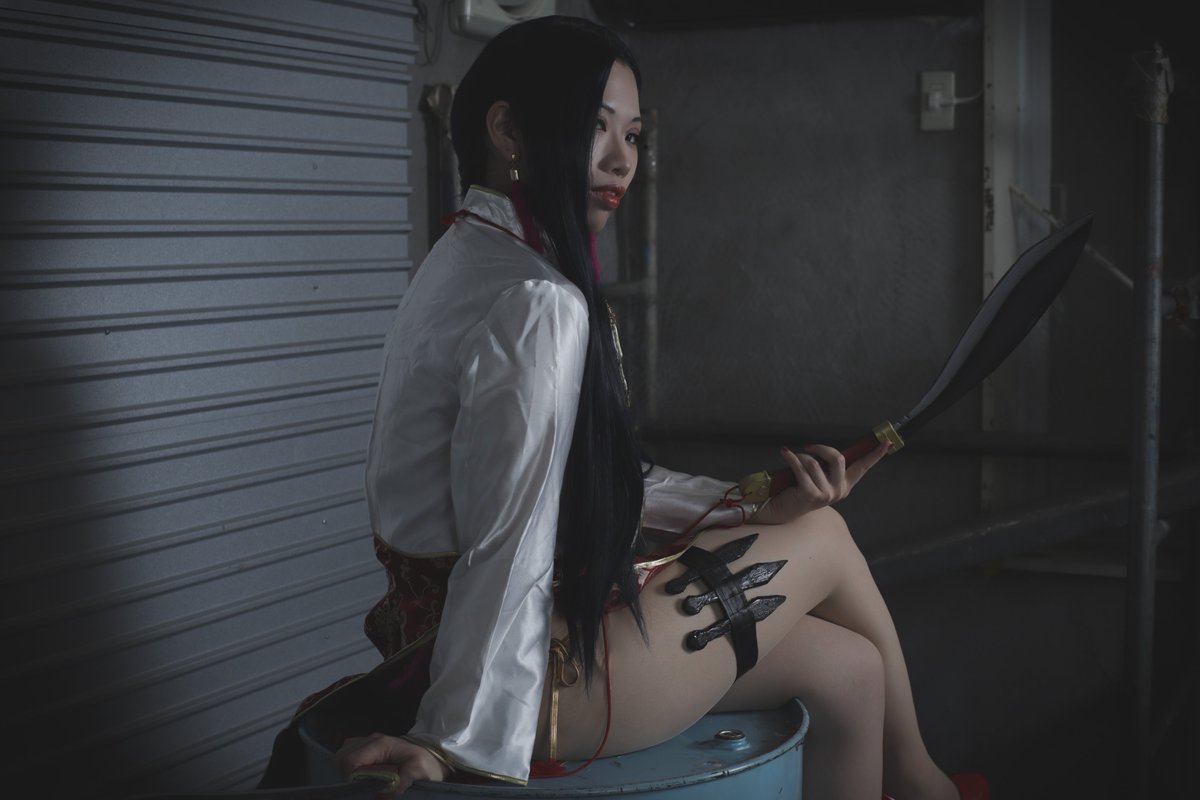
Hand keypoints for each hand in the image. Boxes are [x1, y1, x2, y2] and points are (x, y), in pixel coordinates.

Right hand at [336, 733, 449, 795]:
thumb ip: (402, 781)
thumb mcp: (418, 771)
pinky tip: (363, 775)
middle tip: (363, 785)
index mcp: (379, 744)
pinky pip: (350, 755)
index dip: (351, 778)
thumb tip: (384, 794)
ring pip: (343, 754)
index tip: (362, 788)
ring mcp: (368, 743)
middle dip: (348, 774)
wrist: (434, 756)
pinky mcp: (369, 748)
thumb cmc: (426, 763)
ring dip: (348, 770)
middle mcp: (370, 740)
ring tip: (363, 781)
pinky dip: (352, 766)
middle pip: (343, 756)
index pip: (351, 760)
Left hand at [752, 442, 888, 523]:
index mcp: (845, 485)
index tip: (887, 442)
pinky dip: (791, 457)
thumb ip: (828, 466)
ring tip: (793, 459)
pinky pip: (801, 468)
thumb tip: (827, 448)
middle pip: (838, 458)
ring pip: (815, 463)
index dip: (875, 454)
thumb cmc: (800, 489)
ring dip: (801, 456)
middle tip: (809, 447)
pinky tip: (785, 453)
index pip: (863, 467)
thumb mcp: (820, 476)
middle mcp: (839, 491)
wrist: (783, 509)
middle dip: (822, 448)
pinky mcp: (811, 494)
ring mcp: (826, 494)